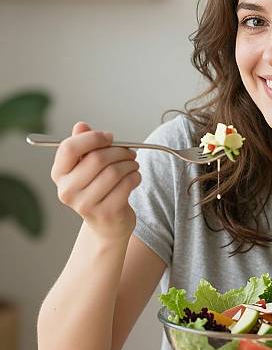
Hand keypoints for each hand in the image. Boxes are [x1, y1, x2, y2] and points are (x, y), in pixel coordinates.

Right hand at [51, 122, 140, 238]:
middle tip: (129, 152)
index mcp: (59, 174)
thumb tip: (81, 126)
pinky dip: (135, 177)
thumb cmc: (98, 189)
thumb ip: (84, 145)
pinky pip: (126, 185)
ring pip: (114, 172)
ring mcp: (85, 204)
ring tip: (133, 164)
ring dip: (130, 164)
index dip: (93, 138)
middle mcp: (67, 191)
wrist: (107, 224)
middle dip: (119, 151)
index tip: (109, 137)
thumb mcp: (87, 167)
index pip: (69, 148)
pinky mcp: (106, 213)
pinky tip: (135, 177)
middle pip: (97, 159)